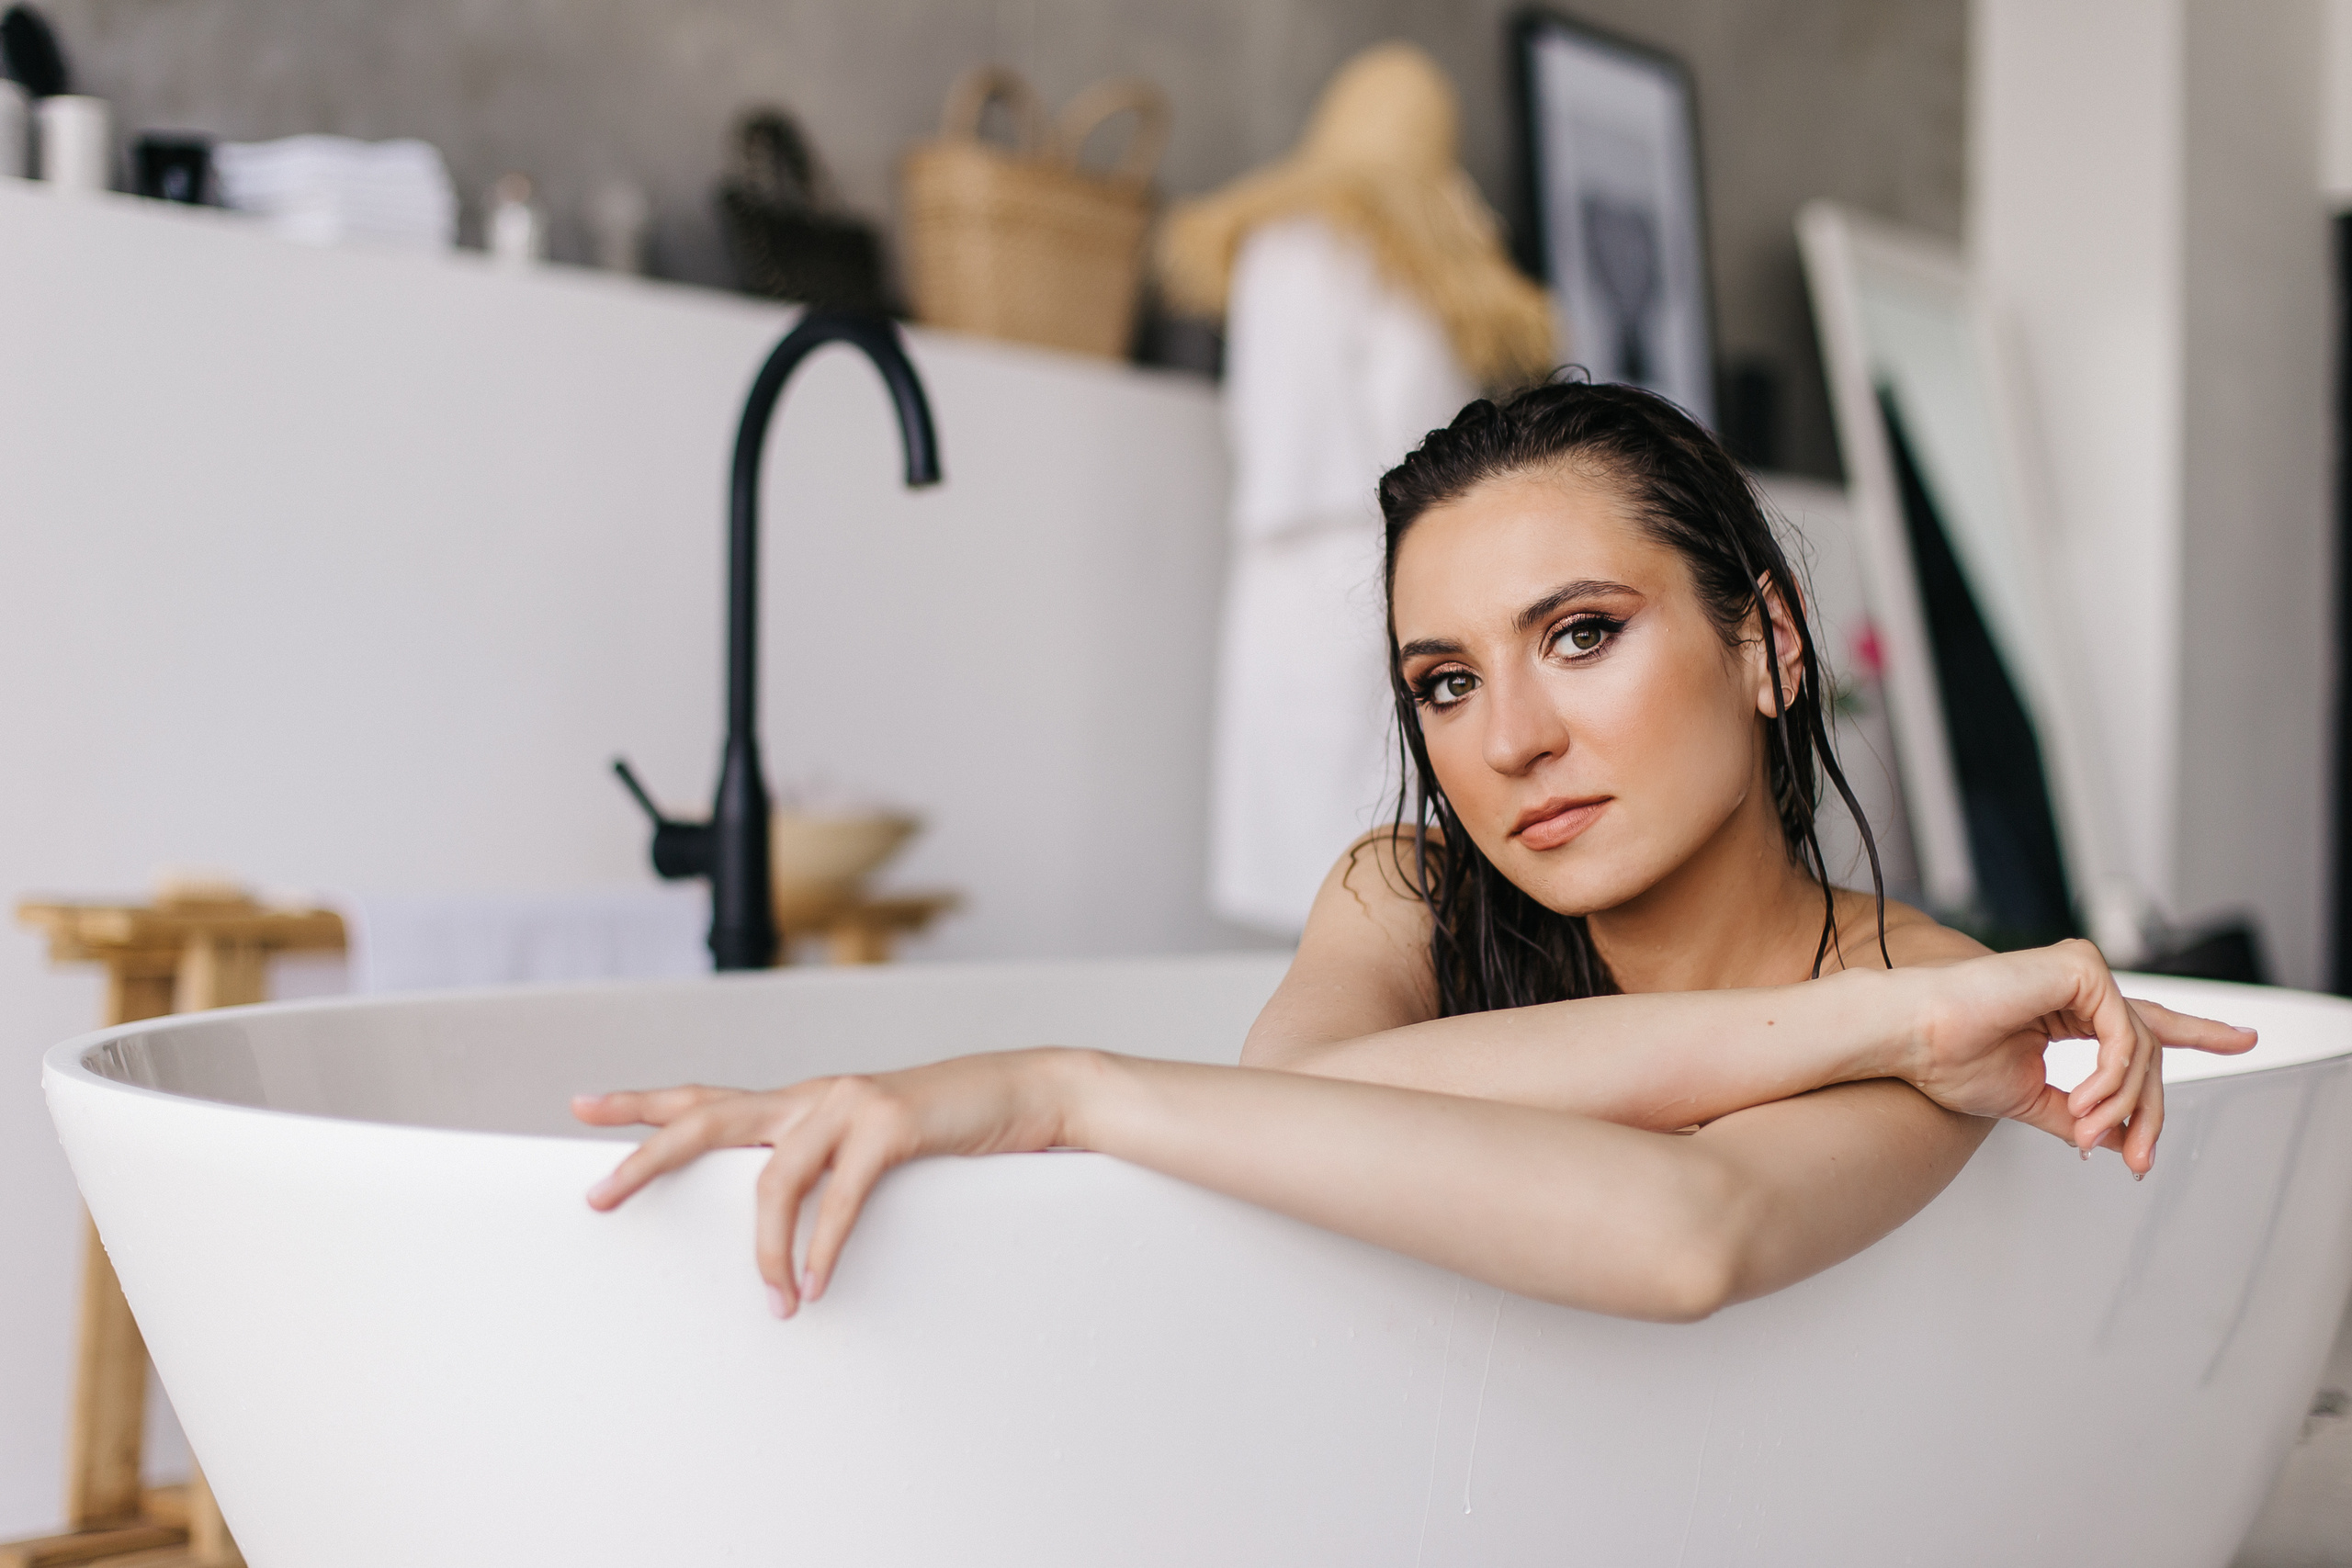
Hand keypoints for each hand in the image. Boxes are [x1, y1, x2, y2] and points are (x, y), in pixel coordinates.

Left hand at [574, 1049, 1087, 1317]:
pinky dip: (824, 1245)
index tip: (582, 1105)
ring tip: (771, 1301)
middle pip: (708, 1120)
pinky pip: (840, 1197)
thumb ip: (824, 1169)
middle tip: (599, 1196)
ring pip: (773, 1176)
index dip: (643, 1103)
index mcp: (802, 1101)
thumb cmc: (947, 1128)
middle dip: (648, 1158)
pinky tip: (816, 1282)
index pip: (706, 1098)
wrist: (1026, 1092)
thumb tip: (781, 1226)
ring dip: (764, 1249)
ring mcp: (849, 1104)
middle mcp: (813, 1095)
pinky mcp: (890, 1124)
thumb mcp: (871, 1145)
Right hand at [1906, 938, 2253, 1173]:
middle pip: (2149, 1050)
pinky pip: (2126, 1035)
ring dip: (2123, 1103)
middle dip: (2150, 1112)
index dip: (2198, 1034)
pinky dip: (2113, 1078)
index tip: (2245, 1039)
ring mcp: (2082, 973)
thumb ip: (2079, 1115)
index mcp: (2068, 1011)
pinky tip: (2086, 1101)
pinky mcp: (2081, 968)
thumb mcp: (2030, 1100)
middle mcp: (2080, 987)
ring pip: (2142, 1047)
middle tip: (2140, 1160)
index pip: (2143, 1024)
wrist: (1912, 1036)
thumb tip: (2117, 1142)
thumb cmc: (1948, 1058)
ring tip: (2088, 1132)